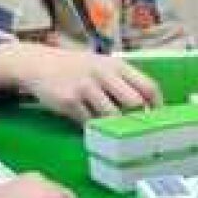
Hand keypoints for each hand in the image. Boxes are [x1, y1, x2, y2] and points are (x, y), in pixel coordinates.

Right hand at [0, 42, 162, 122]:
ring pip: (112, 116)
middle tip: (137, 131)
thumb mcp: (103, 66)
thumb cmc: (78, 68)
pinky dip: (93, 129)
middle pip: (134, 102)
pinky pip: (89, 122)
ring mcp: (86, 87)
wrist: (38, 63)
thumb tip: (149, 108)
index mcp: (117, 65)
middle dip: (138, 119)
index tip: (158, 121)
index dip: (157, 106)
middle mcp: (103, 73)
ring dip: (115, 128)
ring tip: (115, 133)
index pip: (148, 86)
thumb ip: (124, 82)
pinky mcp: (69, 101)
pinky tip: (92, 128)